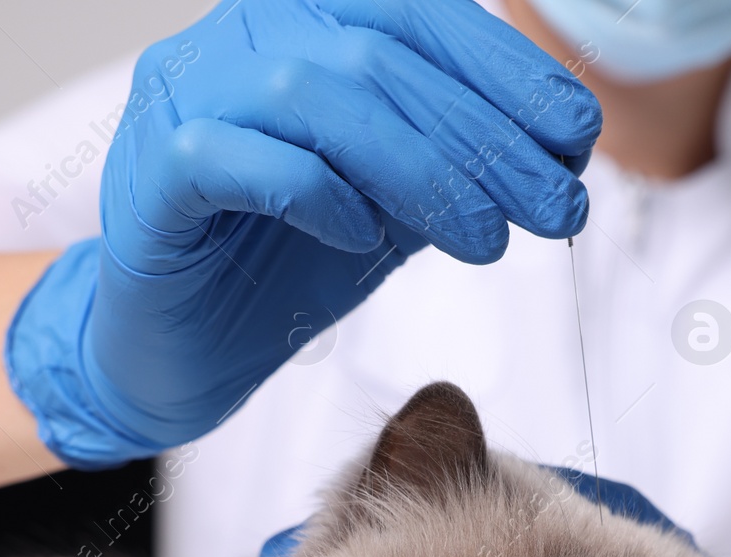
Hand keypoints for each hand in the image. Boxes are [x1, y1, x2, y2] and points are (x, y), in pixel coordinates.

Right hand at [6, 0, 600, 468]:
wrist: (178, 349)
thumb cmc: (281, 262)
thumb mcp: (393, 202)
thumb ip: (456, 161)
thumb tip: (562, 150)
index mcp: (302, 23)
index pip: (417, 17)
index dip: (506, 72)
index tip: (578, 139)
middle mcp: (239, 39)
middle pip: (376, 57)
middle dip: (483, 137)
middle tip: (555, 208)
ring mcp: (183, 97)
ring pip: (311, 95)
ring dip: (419, 169)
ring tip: (486, 240)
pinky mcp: (152, 172)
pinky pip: (231, 157)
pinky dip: (314, 192)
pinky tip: (366, 238)